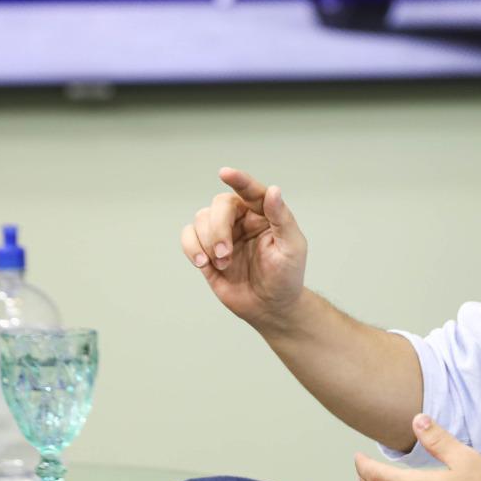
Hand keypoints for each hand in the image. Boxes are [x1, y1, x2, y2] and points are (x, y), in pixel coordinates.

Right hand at [180, 167, 307, 328]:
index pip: (250, 190)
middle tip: (225, 253)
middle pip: (219, 205)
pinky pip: (188, 237)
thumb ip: (282, 218)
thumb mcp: (292, 248)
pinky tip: (202, 263)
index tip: (224, 172)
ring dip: (207, 241)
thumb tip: (274, 190)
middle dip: (218, 227)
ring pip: (201, 218)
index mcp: (263, 214)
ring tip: (222, 263)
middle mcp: (241, 219)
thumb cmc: (286, 276)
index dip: (238, 180)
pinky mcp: (206, 251)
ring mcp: (222, 234)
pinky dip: (190, 247)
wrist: (270, 307)